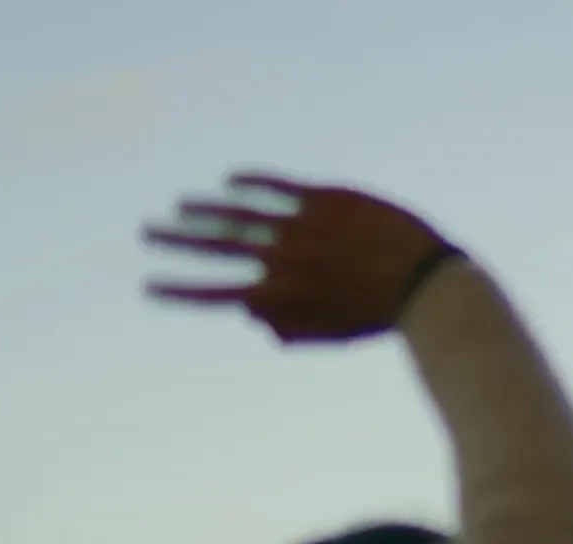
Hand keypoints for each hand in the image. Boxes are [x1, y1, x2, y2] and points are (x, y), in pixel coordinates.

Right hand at [143, 172, 457, 342]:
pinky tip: (228, 181)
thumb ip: (288, 328)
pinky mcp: (324, 198)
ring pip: (239, 212)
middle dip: (175, 239)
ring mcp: (301, 225)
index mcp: (282, 296)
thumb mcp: (331, 333)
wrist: (427, 281)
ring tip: (179, 207)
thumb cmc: (379, 315)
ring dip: (204, 209)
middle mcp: (283, 259)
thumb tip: (249, 316)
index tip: (147, 287)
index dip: (177, 291)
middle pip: (214, 245)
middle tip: (145, 232)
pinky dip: (248, 181)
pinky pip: (276, 186)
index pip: (214, 294)